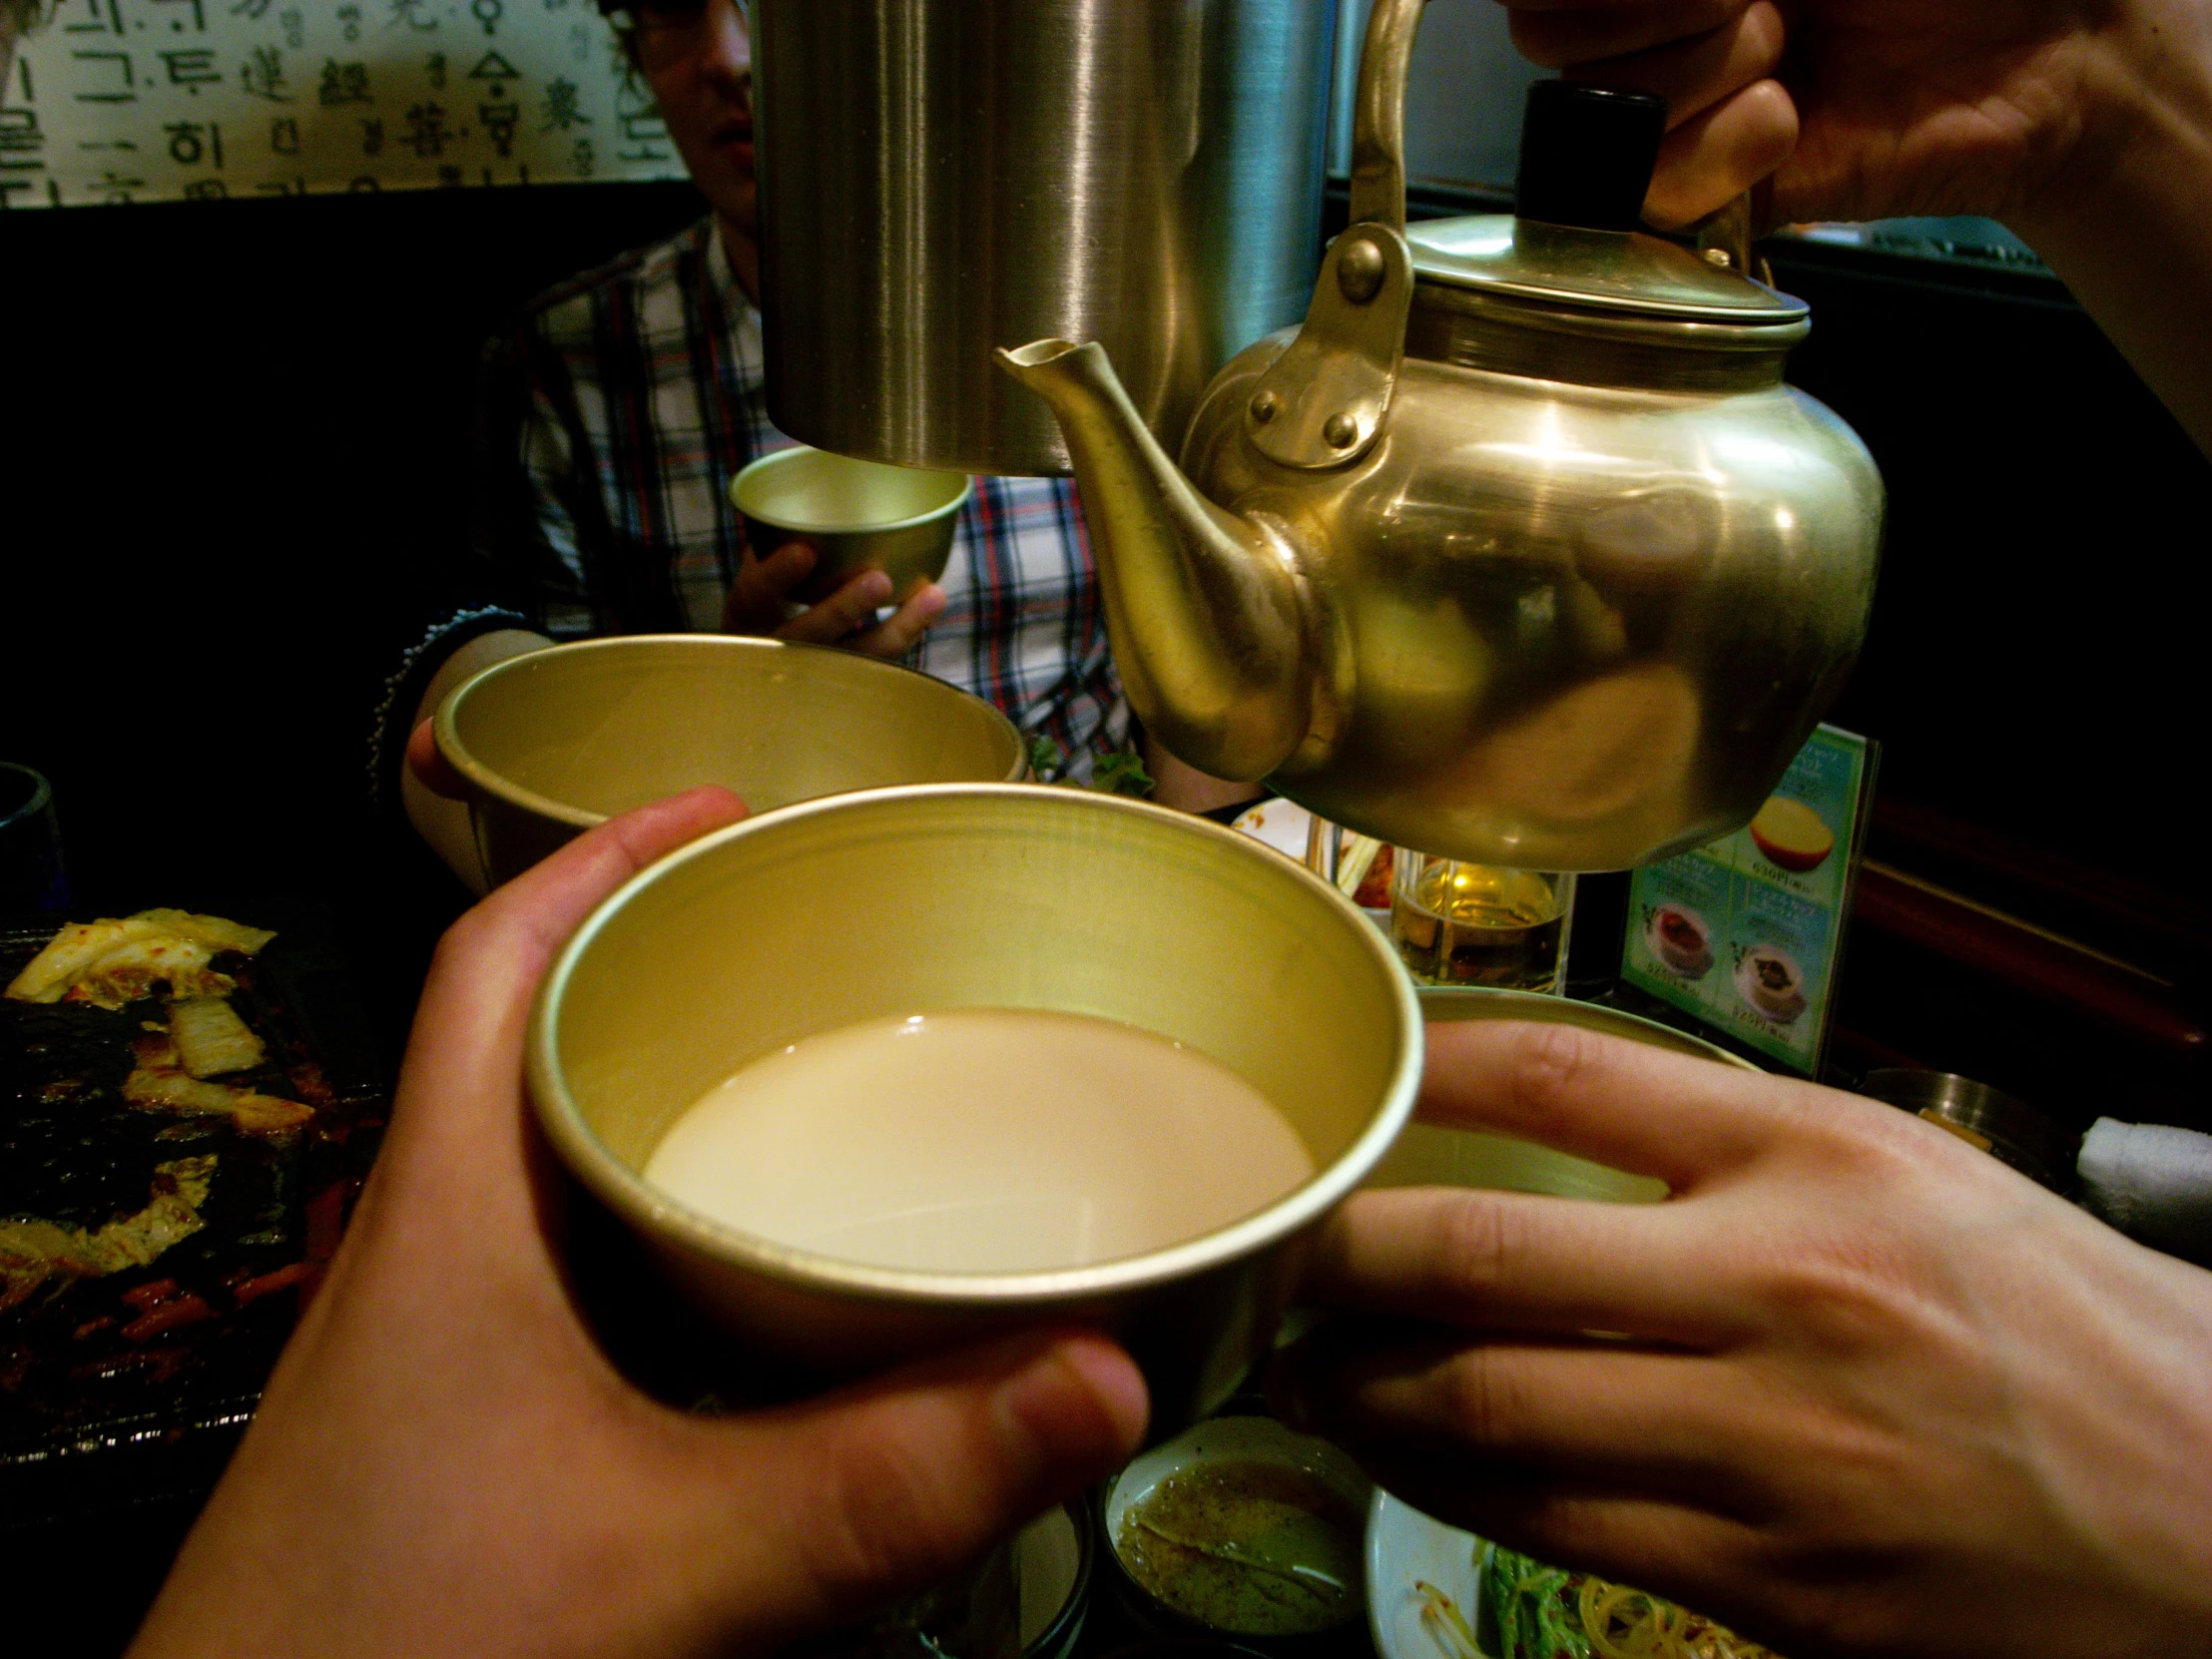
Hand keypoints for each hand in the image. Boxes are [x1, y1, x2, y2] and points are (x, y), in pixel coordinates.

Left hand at [130, 788, 1146, 1658]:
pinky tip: (766, 1315)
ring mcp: (444, 1355)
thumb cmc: (402, 1648)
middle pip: (538, 1047)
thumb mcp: (672, 1554)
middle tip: (812, 952)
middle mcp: (435, 1257)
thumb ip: (889, 1475)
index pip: (493, 962)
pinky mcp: (470, 1441)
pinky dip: (674, 1258)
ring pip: (563, 1177)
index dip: (596, 855)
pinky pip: (585, 1293)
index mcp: (449, 1210)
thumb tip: (1105, 1376)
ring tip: (815, 1097)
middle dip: (668, 973)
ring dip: (672, 1117)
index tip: (719, 805)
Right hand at [723, 535, 947, 659]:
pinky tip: (930, 603)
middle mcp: (776, 649)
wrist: (761, 667)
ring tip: (933, 594)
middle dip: (844, 609)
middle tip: (879, 579)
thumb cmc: (768, 599)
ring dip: (897, 628)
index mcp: (746, 615)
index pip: (755, 596)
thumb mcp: (758, 571)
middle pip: (809, 637)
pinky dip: (907, 633)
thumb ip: (777, 534)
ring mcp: (812, 673)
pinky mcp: (847, 681)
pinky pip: (881, 665)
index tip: (804, 551)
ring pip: (856, 660)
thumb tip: (816, 460)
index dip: (777, 576)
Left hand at [1273, 1020, 2211, 1658]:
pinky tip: (1414, 1458)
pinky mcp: (1774, 1584)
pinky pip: (1557, 1528)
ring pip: (1490, 1413)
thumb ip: (1732, 1144)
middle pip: (1482, 1255)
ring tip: (1308, 1363)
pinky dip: (1458, 1490)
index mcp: (1820, 1162)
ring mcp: (1771, 1451)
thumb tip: (1550, 1120)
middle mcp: (1782, 1292)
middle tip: (1278, 1245)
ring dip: (1367, 1390)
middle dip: (1342, 1254)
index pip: (1564, 1078)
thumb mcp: (1909, 1176)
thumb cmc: (2060, 1325)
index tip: (1347, 1078)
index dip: (1421, 1070)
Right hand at [1504, 0, 2200, 231]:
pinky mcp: (1710, 194)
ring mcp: (1677, 111)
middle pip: (1554, 37)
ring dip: (1712, 73)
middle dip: (1665, 12)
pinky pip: (1654, 189)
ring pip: (1608, 111)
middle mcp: (1658, 28)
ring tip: (1793, 53)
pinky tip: (1791, 119)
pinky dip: (1727, 149)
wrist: (2040, 48)